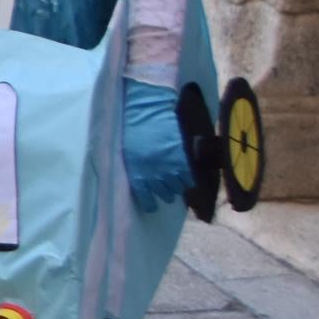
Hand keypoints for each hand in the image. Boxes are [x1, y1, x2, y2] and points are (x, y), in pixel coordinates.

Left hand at [122, 79, 192, 213]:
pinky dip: (189, 181)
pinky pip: (189, 179)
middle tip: (167, 191)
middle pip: (163, 194)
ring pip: (177, 189)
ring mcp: (169, 168)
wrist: (147, 111)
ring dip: (177, 188)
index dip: (150, 204)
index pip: (144, 197)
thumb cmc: (133, 130)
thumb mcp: (129, 153)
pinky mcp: (182, 160)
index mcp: (136, 172)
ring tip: (177, 184)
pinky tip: (188, 178)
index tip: (152, 207)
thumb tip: (143, 182)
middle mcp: (153, 174)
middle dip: (165, 194)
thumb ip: (136, 168)